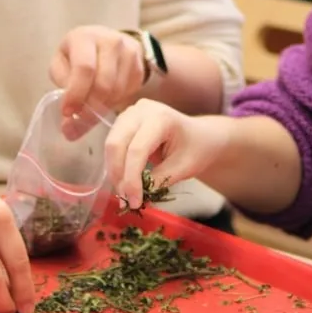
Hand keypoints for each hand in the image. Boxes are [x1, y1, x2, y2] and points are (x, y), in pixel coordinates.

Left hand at [49, 26, 145, 117]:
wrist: (104, 43)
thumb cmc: (77, 56)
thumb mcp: (62, 66)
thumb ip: (63, 92)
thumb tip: (69, 128)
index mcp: (85, 37)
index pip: (84, 68)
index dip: (76, 94)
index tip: (68, 112)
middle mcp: (110, 40)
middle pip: (104, 83)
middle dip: (90, 106)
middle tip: (80, 118)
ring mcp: (129, 51)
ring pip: (117, 90)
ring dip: (103, 107)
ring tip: (91, 109)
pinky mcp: (139, 64)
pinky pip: (128, 92)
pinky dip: (115, 102)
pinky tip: (105, 99)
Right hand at [104, 99, 231, 208]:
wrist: (201, 136)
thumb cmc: (196, 149)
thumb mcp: (183, 168)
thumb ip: (158, 181)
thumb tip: (133, 198)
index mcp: (161, 117)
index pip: (137, 150)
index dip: (131, 178)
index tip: (134, 202)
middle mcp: (141, 110)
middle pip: (116, 144)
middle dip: (119, 175)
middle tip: (126, 200)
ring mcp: (130, 113)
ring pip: (111, 145)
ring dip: (115, 172)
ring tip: (125, 193)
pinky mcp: (124, 121)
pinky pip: (113, 145)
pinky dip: (116, 165)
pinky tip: (124, 181)